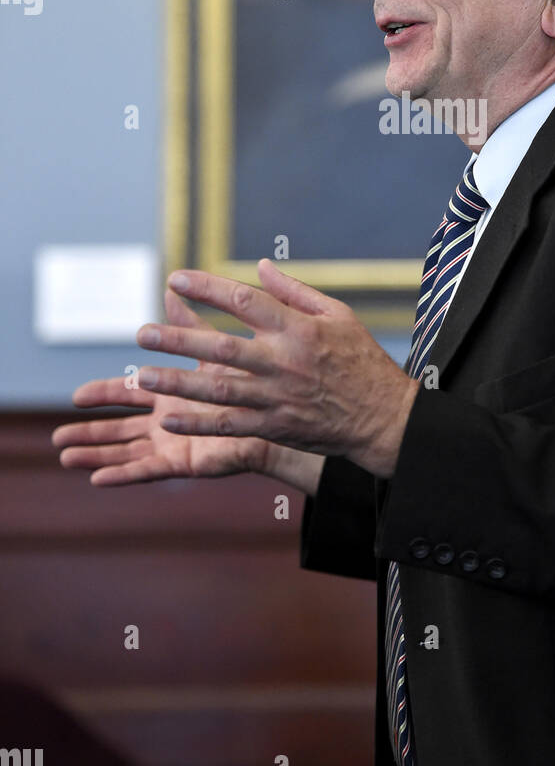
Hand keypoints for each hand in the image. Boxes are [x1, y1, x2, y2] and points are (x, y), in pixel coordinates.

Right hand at [52, 289, 274, 484]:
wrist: (285, 409)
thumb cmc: (253, 378)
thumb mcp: (213, 347)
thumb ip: (190, 323)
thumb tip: (171, 287)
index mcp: (172, 391)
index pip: (129, 391)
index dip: (102, 394)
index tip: (74, 396)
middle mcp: (169, 418)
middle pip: (120, 426)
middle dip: (89, 431)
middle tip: (58, 438)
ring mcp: (176, 442)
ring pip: (127, 450)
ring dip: (97, 455)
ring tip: (66, 459)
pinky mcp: (187, 461)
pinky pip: (150, 469)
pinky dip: (124, 474)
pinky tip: (99, 478)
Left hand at [131, 259, 419, 478]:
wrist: (383, 417)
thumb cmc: (360, 359)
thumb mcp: (338, 314)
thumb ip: (294, 291)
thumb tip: (260, 266)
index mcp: (297, 328)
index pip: (244, 301)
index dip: (207, 288)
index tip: (175, 279)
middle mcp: (283, 362)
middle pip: (222, 347)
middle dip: (179, 339)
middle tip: (141, 332)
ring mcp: (277, 398)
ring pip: (219, 390)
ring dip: (179, 382)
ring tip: (142, 376)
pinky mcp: (275, 427)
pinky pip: (230, 426)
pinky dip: (199, 424)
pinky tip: (170, 421)